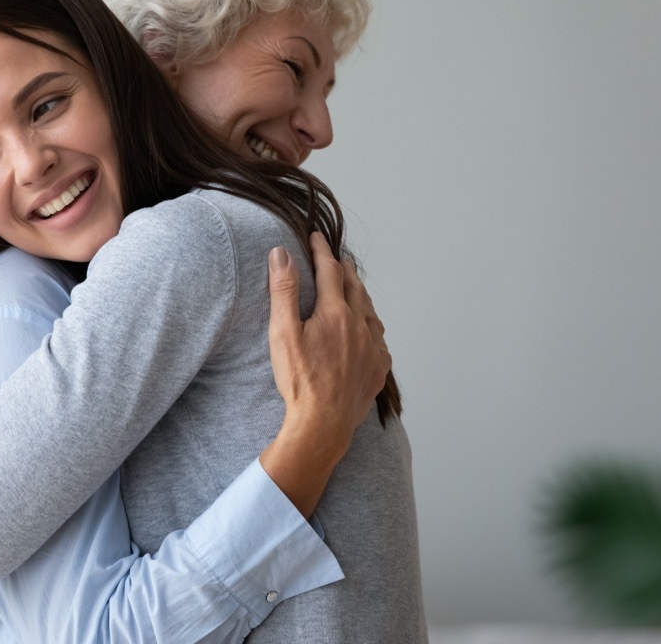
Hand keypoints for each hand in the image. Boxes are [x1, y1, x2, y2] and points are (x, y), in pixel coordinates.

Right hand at [267, 231, 389, 445]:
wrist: (323, 424)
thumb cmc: (299, 380)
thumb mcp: (282, 333)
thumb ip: (283, 291)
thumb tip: (281, 254)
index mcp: (335, 313)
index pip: (330, 271)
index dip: (321, 251)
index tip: (316, 237)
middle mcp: (360, 326)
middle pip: (355, 287)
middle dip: (344, 269)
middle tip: (337, 259)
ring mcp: (373, 348)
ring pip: (370, 311)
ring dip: (361, 295)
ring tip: (353, 289)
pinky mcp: (378, 369)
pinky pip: (379, 339)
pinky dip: (371, 326)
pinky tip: (365, 331)